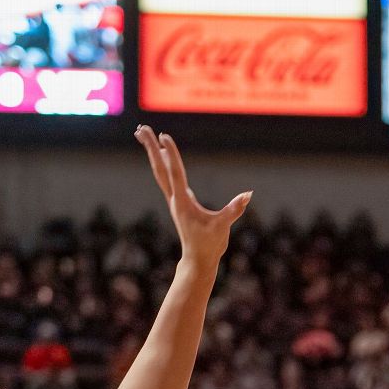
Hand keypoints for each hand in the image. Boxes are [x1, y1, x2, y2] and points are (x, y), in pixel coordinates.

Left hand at [134, 126, 250, 268]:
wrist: (198, 260)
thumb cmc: (210, 244)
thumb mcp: (223, 226)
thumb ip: (233, 210)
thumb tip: (247, 195)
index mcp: (183, 201)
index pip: (175, 172)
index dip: (170, 153)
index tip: (163, 136)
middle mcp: (175, 198)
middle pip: (159, 168)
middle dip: (150, 148)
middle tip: (141, 129)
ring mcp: (176, 200)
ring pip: (161, 172)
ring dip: (153, 154)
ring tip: (146, 137)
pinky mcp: (181, 203)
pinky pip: (168, 178)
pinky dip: (164, 164)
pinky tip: (164, 159)